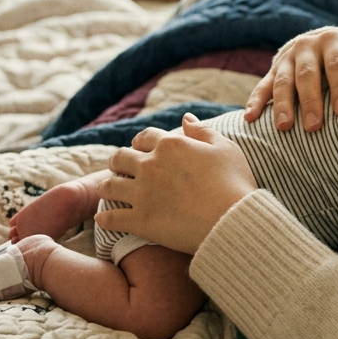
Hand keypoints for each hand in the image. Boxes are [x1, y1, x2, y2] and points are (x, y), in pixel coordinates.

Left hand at [95, 114, 258, 253]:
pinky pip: (111, 218)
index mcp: (170, 145)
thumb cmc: (234, 182)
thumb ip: (202, 131)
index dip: (140, 141)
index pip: (144, 136)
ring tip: (107, 189)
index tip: (140, 147)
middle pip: (120, 158)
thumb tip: (185, 119)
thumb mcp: (225, 148)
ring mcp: (142, 193)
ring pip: (110, 186)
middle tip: (118, 167)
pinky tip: (103, 218)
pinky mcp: (140, 220)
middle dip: (118, 161)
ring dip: (106, 186)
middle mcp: (150, 165)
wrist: (232, 220)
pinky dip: (105, 217)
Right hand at [243, 26, 337, 131]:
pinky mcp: (273, 70)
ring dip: (282, 105)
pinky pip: (263, 87)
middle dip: (310, 101)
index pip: (337, 65)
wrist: (323, 44)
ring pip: (283, 81)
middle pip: (307, 74)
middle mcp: (307, 46)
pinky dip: (255, 102)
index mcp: (332, 41)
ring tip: (284, 127)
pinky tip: (251, 118)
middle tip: (313, 127)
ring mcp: (288, 58)